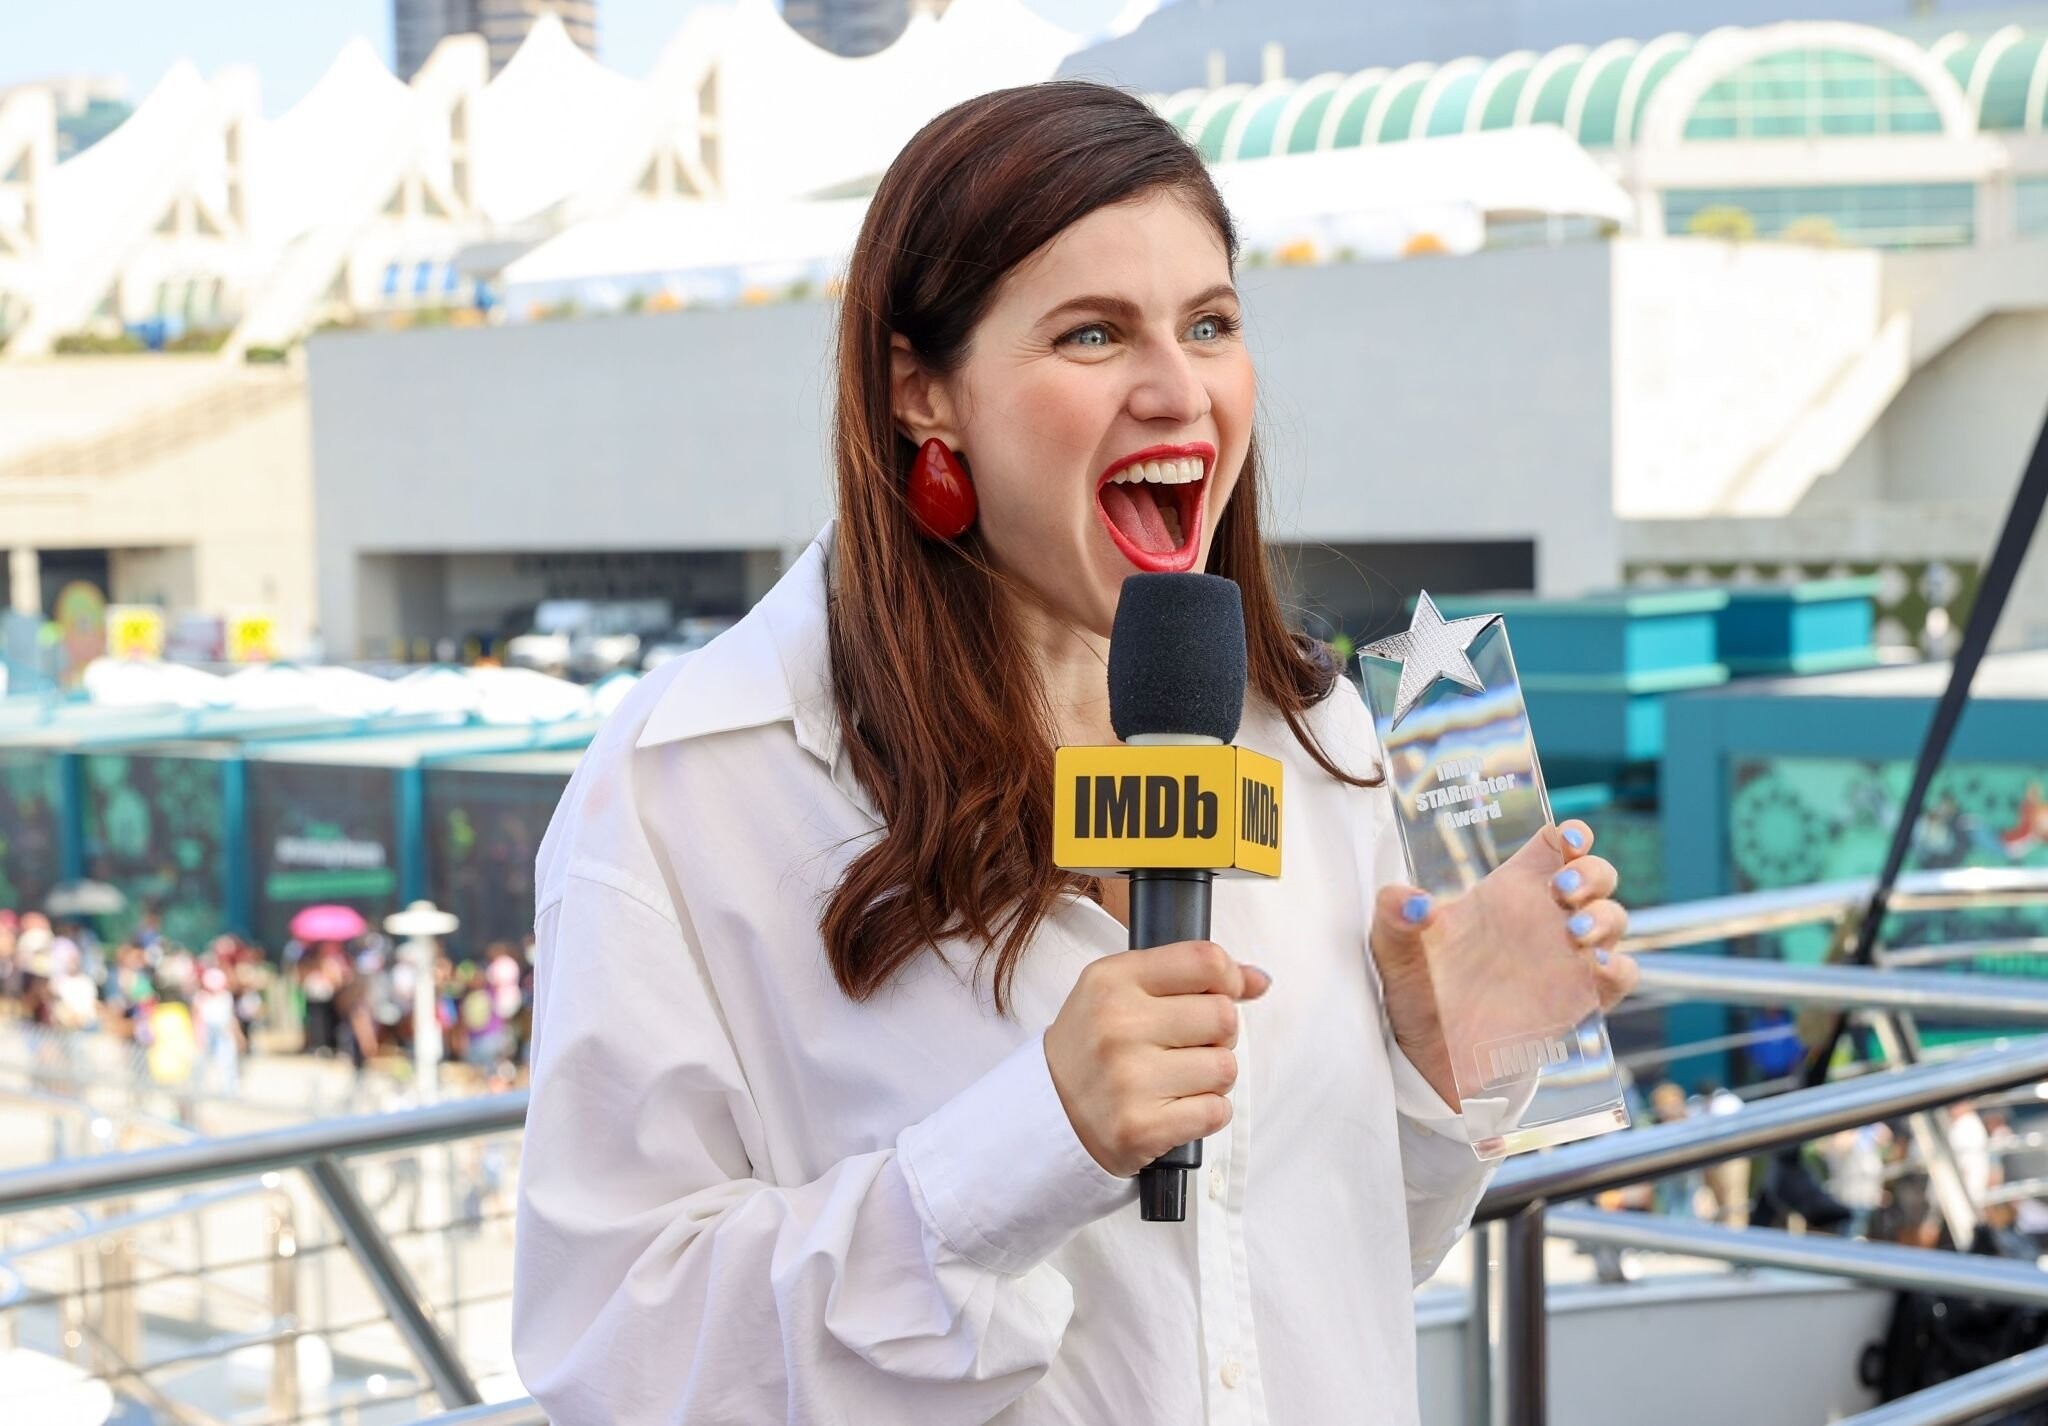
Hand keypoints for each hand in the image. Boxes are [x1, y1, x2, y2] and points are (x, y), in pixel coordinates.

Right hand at [1045, 940, 1272, 1177]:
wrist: (1048, 1112)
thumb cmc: (1093, 1046)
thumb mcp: (1121, 990)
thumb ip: (1188, 975)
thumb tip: (1259, 980)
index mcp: (1112, 980)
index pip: (1205, 961)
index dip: (1229, 978)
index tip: (1223, 992)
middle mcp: (1118, 1024)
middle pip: (1224, 1017)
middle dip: (1217, 1034)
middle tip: (1185, 1046)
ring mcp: (1128, 1078)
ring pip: (1225, 1068)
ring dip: (1212, 1078)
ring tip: (1177, 1079)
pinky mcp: (1141, 1127)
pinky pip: (1215, 1111)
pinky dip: (1206, 1112)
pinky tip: (1175, 1107)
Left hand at [1370, 819, 1638, 1109]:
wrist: (1432, 1056)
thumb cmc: (1417, 989)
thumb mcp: (1393, 950)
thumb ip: (1393, 915)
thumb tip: (1409, 900)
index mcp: (1508, 891)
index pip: (1555, 846)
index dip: (1572, 835)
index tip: (1570, 838)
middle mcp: (1544, 917)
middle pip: (1596, 874)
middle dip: (1593, 872)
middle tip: (1563, 890)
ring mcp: (1567, 956)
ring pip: (1613, 918)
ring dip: (1604, 917)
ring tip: (1572, 933)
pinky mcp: (1580, 997)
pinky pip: (1620, 974)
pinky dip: (1617, 967)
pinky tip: (1594, 967)